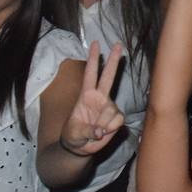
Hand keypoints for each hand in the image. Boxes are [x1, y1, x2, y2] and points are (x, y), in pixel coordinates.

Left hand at [60, 41, 125, 156]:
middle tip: (118, 44)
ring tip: (95, 131)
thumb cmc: (73, 136)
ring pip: (111, 111)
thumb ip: (87, 131)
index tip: (95, 44)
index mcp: (86, 95)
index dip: (93, 59)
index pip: (90, 74)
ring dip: (103, 124)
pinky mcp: (117, 118)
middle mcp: (100, 97)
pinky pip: (117, 121)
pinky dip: (110, 129)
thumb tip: (100, 132)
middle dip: (114, 60)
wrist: (80, 148)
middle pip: (109, 76)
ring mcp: (109, 107)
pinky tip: (104, 132)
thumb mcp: (73, 133)